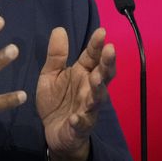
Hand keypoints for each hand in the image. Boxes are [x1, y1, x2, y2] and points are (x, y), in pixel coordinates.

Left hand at [36, 27, 115, 160]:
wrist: (54, 132)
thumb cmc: (57, 99)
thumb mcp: (51, 74)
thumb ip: (56, 55)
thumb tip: (59, 29)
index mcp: (83, 73)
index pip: (93, 56)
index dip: (97, 45)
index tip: (101, 31)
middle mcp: (89, 89)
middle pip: (103, 75)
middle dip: (107, 63)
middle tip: (110, 50)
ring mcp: (87, 108)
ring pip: (97, 98)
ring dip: (98, 89)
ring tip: (96, 78)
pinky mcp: (80, 127)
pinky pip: (82, 123)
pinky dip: (80, 121)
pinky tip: (76, 117)